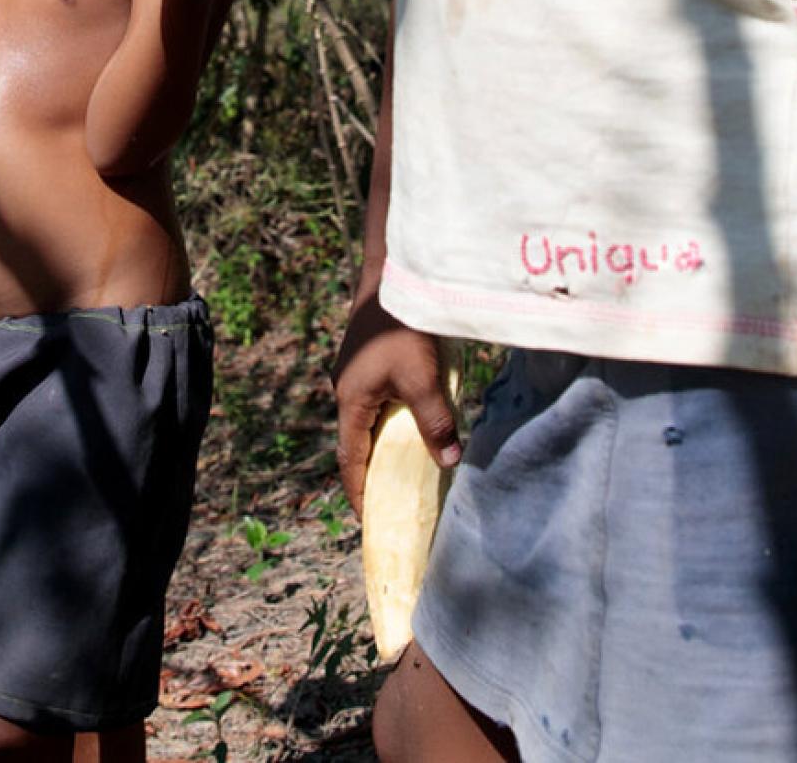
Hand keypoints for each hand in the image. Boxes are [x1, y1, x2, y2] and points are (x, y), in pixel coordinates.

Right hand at [331, 290, 460, 507]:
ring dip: (381, 445)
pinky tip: (411, 422)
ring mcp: (354, 374)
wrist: (395, 277)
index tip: (370, 519)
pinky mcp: (367, 360)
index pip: (350, 460)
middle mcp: (347, 390)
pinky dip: (390, 420)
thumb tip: (449, 462)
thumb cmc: (404, 330)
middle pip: (356, 442)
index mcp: (352, 401)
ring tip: (403, 468)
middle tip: (391, 500)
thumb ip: (435, 424)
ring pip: (367, 420)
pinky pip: (376, 401)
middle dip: (371, 472)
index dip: (359, 491)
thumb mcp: (424, 381)